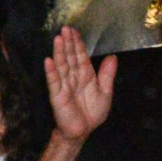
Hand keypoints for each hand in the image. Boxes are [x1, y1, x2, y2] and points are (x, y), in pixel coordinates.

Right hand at [43, 27, 114, 143]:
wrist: (82, 131)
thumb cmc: (92, 113)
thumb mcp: (106, 92)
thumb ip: (107, 75)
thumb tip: (112, 57)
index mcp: (86, 75)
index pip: (81, 56)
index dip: (78, 43)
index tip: (74, 31)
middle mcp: (73, 77)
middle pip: (70, 57)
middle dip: (67, 43)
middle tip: (65, 28)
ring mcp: (64, 85)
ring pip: (62, 66)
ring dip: (59, 52)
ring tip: (57, 39)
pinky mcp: (57, 96)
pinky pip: (54, 82)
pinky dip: (51, 72)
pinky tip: (48, 61)